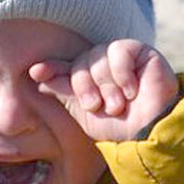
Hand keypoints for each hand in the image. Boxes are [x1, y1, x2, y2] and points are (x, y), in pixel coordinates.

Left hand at [29, 40, 179, 142]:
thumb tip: (36, 73)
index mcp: (88, 79)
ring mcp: (122, 57)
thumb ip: (64, 91)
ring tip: (119, 104)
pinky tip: (132, 91)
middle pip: (80, 62)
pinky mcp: (141, 52)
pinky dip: (122, 74)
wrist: (148, 132)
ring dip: (107, 86)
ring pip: (98, 57)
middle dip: (85, 86)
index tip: (36, 72)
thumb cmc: (118, 128)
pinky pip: (120, 51)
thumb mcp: (84, 113)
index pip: (64, 67)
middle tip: (97, 106)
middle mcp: (103, 65)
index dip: (51, 68)